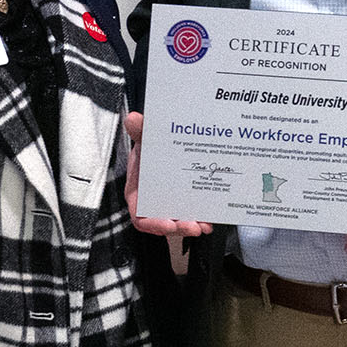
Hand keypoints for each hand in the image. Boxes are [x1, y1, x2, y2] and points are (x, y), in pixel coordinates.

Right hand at [123, 111, 211, 237]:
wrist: (163, 143)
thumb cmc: (149, 145)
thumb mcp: (145, 138)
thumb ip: (140, 131)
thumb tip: (133, 119)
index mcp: (138, 194)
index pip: (141, 217)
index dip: (154, 224)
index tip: (169, 224)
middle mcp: (154, 203)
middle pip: (164, 223)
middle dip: (180, 227)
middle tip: (195, 226)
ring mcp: (170, 203)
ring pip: (181, 221)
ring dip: (194, 224)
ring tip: (206, 225)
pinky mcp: (186, 201)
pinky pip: (193, 212)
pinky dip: (203, 216)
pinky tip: (213, 216)